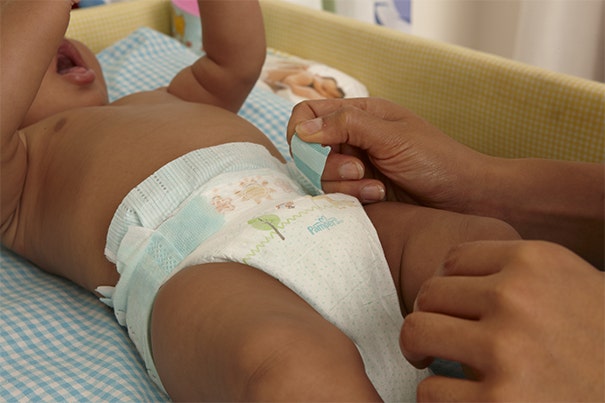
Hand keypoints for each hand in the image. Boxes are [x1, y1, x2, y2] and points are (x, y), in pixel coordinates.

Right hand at [287, 98, 490, 209]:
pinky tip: (378, 196)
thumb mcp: (390, 136)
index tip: (309, 147)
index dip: (301, 130)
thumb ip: (345, 126)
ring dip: (345, 184)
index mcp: (359, 114)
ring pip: (321, 176)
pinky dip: (353, 197)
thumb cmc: (435, 159)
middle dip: (329, 163)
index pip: (309, 113)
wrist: (464, 197)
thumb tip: (302, 129)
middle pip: (310, 150)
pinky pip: (336, 195)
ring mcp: (356, 167)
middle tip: (358, 169)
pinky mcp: (360, 192)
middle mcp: (353, 139)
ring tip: (376, 187)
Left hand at [400, 240, 604, 401]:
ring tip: (439, 363)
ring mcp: (506, 351)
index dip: (448, 286)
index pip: (453, 260)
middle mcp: (516, 298)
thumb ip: (513, 272)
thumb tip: (446, 277)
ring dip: (423, 353)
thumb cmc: (599, 339)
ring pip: (417, 334)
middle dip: (430, 317)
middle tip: (438, 337)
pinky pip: (430, 391)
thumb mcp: (568, 282)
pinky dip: (439, 397)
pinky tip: (463, 397)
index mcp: (533, 261)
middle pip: (428, 294)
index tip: (456, 308)